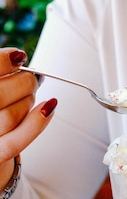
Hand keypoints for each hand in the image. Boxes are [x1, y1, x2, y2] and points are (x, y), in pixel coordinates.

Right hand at [0, 47, 56, 175]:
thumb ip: (1, 76)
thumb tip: (18, 59)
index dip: (2, 61)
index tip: (19, 56)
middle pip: (0, 94)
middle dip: (24, 82)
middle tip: (33, 79)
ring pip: (11, 116)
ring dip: (30, 102)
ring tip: (31, 96)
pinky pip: (16, 142)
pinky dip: (36, 123)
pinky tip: (49, 108)